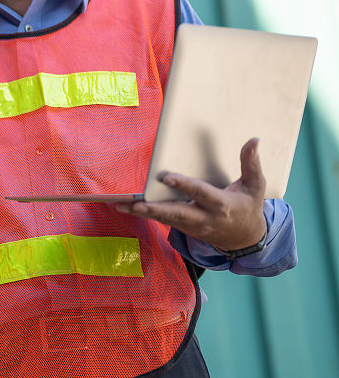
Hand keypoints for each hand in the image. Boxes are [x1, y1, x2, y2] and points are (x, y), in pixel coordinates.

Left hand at [115, 137, 267, 252]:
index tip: (166, 177)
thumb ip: (251, 164)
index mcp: (221, 205)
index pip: (201, 194)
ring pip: (166, 219)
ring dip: (144, 213)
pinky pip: (163, 220)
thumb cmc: (249, 206)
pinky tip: (127, 207)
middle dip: (156, 209)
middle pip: (178, 214)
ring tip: (122, 205)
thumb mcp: (255, 186)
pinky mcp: (184, 228)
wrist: (245, 238)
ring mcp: (193, 226)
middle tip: (137, 204)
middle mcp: (205, 218)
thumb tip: (253, 140)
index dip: (184, 186)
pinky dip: (146, 215)